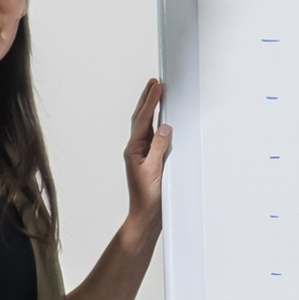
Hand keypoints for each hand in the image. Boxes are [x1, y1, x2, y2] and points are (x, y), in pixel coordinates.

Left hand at [123, 78, 170, 226]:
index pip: (143, 119)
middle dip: (148, 99)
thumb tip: (165, 128)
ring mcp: (142, 155)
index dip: (150, 101)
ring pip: (147, 126)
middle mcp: (136, 149)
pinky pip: (153, 137)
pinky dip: (157, 124)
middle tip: (154, 82)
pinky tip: (163, 121)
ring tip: (157, 94)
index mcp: (133, 149)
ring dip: (151, 109)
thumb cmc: (148, 198)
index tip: (157, 85)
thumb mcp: (154, 170)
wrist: (146, 217)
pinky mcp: (150, 161)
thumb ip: (158, 148)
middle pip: (141, 118)